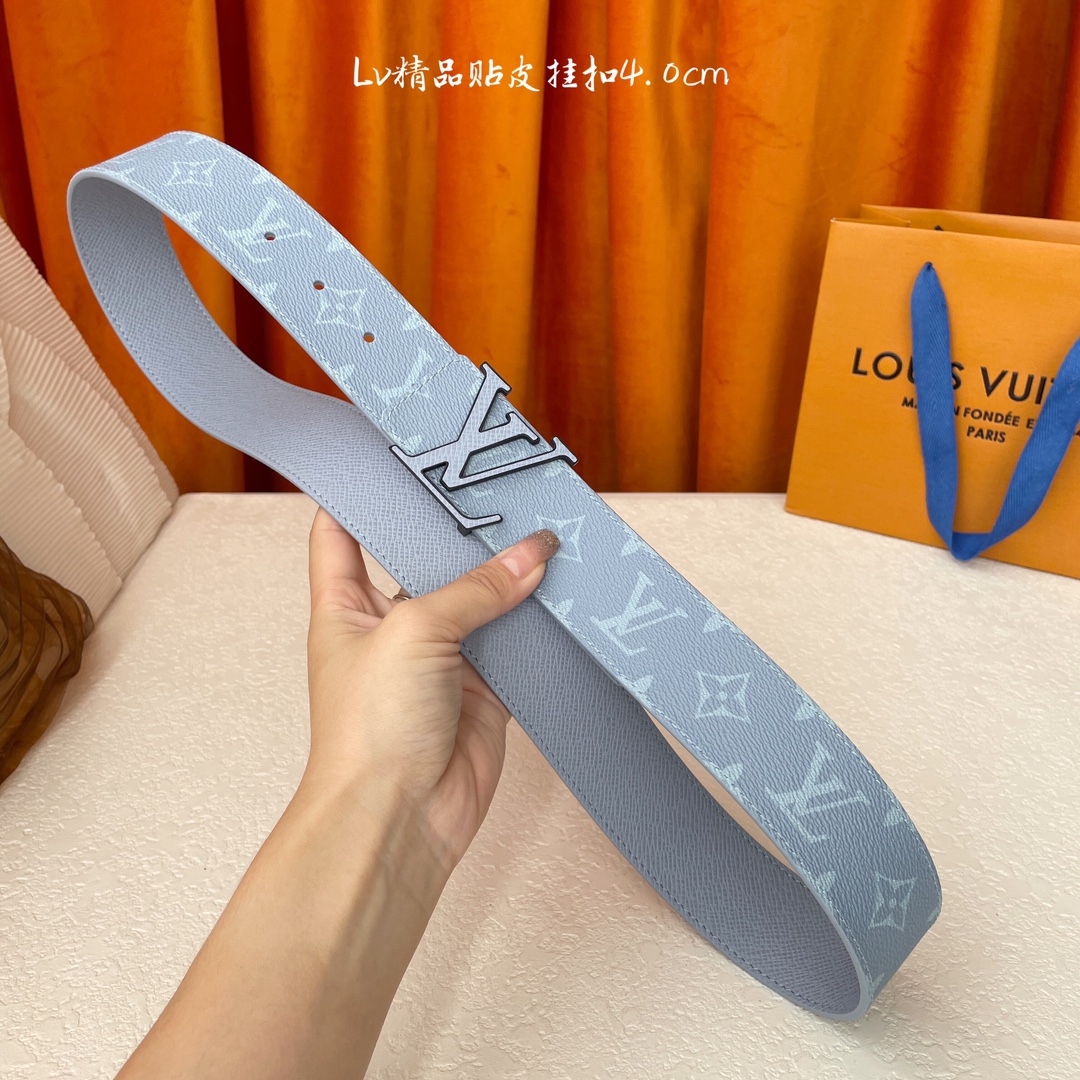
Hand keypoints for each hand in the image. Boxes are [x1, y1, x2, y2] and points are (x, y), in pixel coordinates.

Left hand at [303, 507, 559, 872]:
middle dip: (462, 532)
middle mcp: (392, 627)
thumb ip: (476, 589)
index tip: (393, 457)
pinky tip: (562, 595)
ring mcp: (441, 659)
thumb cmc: (370, 729)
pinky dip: (538, 627)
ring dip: (510, 578)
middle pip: (427, 561)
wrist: (398, 818)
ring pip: (481, 602)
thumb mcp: (415, 632)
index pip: (342, 532)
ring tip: (545, 532)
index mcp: (347, 605)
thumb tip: (532, 553)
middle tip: (501, 490)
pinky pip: (516, 647)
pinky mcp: (484, 691)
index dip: (360, 492)